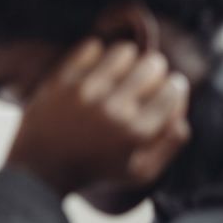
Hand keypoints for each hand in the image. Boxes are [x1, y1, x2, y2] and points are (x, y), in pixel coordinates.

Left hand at [6, 40, 190, 197]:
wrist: (40, 171)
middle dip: (154, 68)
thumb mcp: (138, 173)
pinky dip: (97, 53)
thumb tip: (183, 117)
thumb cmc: (94, 172)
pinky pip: (90, 48)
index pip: (172, 90)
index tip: (166, 87)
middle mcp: (113, 110)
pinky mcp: (61, 82)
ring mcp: (85, 93)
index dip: (173, 86)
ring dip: (127, 57)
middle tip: (145, 77)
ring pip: (123, 50)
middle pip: (152, 65)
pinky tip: (96, 67)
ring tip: (121, 70)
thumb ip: (168, 147)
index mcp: (136, 133)